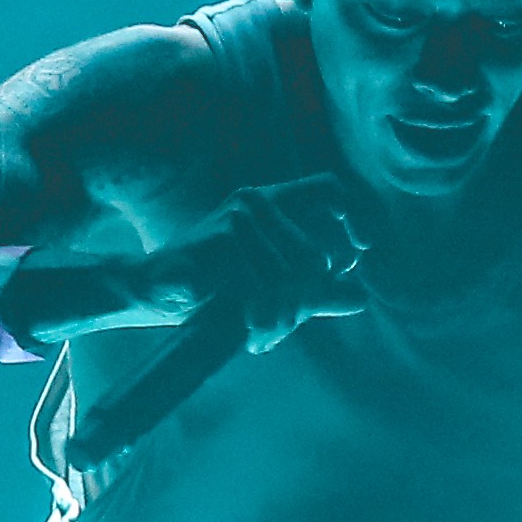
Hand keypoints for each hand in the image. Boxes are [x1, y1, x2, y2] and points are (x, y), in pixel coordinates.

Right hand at [162, 176, 373, 350]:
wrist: (157, 290)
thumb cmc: (215, 285)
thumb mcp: (273, 287)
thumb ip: (316, 292)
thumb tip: (361, 298)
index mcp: (274, 204)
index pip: (330, 189)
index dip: (357, 215)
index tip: (363, 247)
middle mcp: (258, 202)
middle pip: (317, 256)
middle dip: (305, 301)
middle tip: (283, 324)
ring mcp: (240, 219)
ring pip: (293, 278)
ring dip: (282, 315)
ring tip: (260, 331)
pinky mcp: (223, 241)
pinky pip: (266, 286)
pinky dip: (264, 315)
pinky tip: (250, 329)